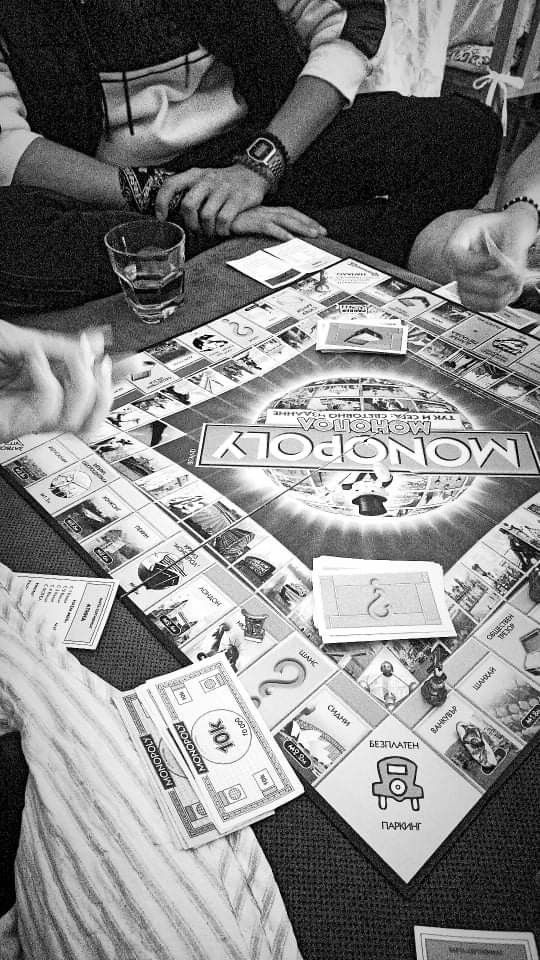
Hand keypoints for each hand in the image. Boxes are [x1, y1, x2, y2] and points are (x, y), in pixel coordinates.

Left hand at [0, 322, 112, 442]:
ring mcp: (29, 416)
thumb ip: (59, 345)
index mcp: (45, 380)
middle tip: (100, 362)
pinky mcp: (15, 425)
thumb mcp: (23, 339)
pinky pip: (48, 413)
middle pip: (91, 415)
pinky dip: (49, 384)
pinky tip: (36, 361)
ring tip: (72, 358)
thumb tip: (97, 342)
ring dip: (83, 387)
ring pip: (77, 422)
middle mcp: (41, 402)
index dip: (116, 377)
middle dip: (105, 387)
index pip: (90, 385)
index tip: (133, 363)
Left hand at [155, 164, 267, 235]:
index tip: (162, 218)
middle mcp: (207, 180)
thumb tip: (172, 215)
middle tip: (196, 231)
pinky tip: (223, 230)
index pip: (171, 185)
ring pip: (206, 216)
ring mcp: (223, 189)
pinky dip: (221, 230)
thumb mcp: (204, 180)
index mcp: (195, 175)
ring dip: (207, 230)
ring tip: (211, 232)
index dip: (162, 202)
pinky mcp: (238, 198)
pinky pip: (224, 220)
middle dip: (190, 223)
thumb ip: (188, 192)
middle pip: (188, 205)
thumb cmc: (223, 183)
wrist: (253, 173)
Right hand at [230, 205, 326, 240]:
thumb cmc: (225, 219)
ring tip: (313, 235)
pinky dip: (279, 232)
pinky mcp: (250, 221)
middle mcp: (264, 211)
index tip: (317, 229)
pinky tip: (289, 238)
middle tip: (323, 232)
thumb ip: (256, 229)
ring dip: (300, 227)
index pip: (289, 214)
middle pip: (291, 215)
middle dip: (308, 223)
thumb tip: (269, 238)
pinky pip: (268, 227)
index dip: (304, 220)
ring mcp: (258, 215)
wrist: (211, 212)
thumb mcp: (245, 224)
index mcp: (264, 211)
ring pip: (285, 220)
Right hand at [446, 208, 537, 311]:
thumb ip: (514, 250)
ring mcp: (464, 279)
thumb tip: (512, 273)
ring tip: (513, 283)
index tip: (496, 261)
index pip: (454, 255)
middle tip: (513, 274)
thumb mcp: (515, 229)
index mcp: (461, 238)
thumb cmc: (511, 225)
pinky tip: (510, 290)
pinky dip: (497, 302)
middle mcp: (458, 262)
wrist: (514, 232)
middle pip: (462, 281)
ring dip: (494, 295)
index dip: (475, 264)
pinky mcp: (474, 293)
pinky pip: (479, 306)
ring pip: (469, 298)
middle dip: (492, 282)